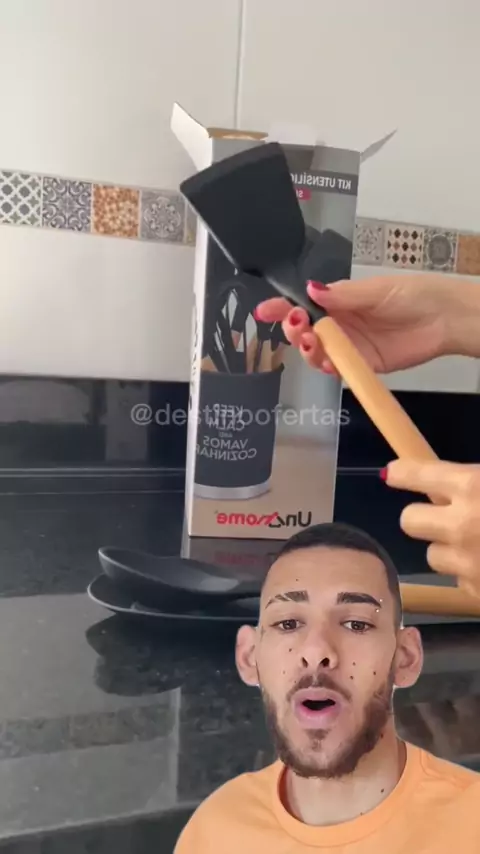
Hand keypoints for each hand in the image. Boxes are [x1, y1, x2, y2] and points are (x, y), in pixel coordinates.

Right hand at [255, 274, 479, 374]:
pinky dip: (330, 368)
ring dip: (308, 350)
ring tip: (311, 342)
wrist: (443, 319)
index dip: (281, 308)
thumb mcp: (376, 290)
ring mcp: (350, 346)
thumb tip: (311, 289)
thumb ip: (343, 295)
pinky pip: (339, 370)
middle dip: (293, 330)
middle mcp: (340, 324)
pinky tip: (329, 363)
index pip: (303, 305)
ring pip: (317, 353)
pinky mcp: (363, 364)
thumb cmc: (413, 295)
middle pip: (304, 332)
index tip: (264, 311)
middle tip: (298, 325)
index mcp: (338, 301)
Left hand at [383, 459, 479, 598]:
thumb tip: (448, 488)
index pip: (417, 473)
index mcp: (472, 487)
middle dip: (422, 519)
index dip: (402, 474)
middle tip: (441, 517)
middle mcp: (460, 524)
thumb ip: (472, 485)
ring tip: (476, 547)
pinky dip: (471, 575)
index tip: (393, 474)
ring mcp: (466, 563)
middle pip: (409, 521)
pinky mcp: (474, 593)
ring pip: (433, 556)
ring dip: (448, 551)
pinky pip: (460, 581)